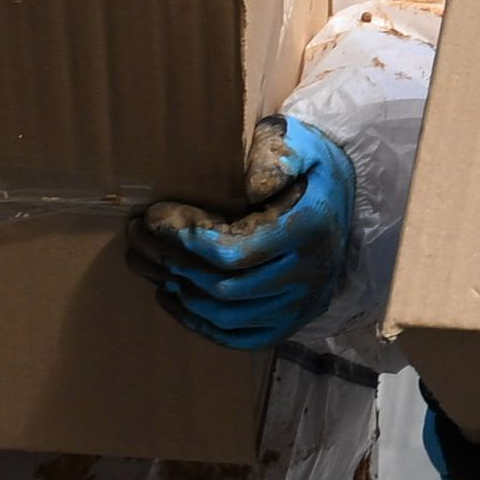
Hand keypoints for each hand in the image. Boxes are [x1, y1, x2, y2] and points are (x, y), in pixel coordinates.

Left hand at [137, 115, 354, 355]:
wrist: (342, 200)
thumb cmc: (309, 167)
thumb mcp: (298, 141)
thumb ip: (275, 153)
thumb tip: (250, 188)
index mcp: (308, 229)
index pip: (234, 252)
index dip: (185, 239)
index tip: (152, 217)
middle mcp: (309, 275)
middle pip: (223, 287)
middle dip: (170, 263)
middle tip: (137, 237)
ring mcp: (301, 305)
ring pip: (226, 315)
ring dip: (178, 293)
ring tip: (146, 264)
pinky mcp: (292, 322)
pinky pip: (240, 338)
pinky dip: (200, 324)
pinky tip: (170, 297)